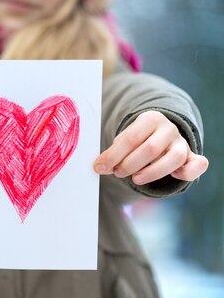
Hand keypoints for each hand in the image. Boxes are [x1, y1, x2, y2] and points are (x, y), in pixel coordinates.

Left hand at [93, 111, 207, 184]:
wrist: (160, 134)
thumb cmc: (138, 140)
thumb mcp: (126, 140)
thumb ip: (115, 152)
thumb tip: (99, 166)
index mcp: (150, 118)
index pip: (130, 138)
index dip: (113, 155)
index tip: (100, 167)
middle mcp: (168, 128)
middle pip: (149, 149)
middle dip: (129, 164)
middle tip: (118, 172)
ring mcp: (181, 142)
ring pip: (173, 158)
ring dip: (152, 172)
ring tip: (135, 179)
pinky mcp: (191, 157)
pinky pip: (197, 164)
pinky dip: (188, 173)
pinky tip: (174, 176)